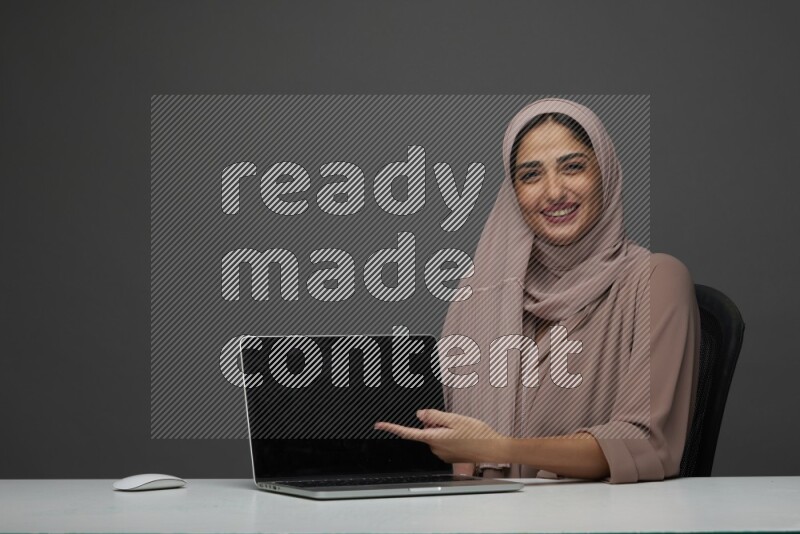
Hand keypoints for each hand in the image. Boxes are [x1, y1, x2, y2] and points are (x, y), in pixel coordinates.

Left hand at [374, 409, 507, 463]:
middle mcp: (435, 448)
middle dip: (435, 422)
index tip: (378, 425)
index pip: (407, 432)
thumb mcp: (455, 419)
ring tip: (462, 429)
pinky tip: (463, 435)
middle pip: (426, 430)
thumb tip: (419, 415)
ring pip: (435, 435)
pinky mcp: (449, 456)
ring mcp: (442, 454)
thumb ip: (434, 416)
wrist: (493, 449)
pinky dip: (449, 436)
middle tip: (453, 421)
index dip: (391, 428)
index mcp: (434, 438)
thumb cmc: (477, 434)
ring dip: (444, 429)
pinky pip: (443, 442)